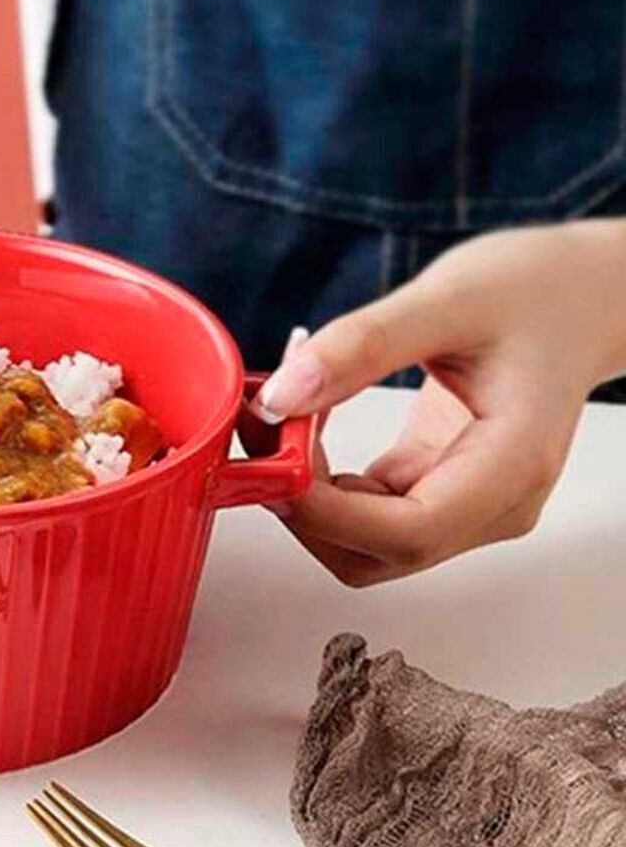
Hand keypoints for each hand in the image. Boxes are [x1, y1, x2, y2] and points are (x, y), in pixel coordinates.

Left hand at [253, 221, 625, 585]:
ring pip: (360, 542)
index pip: (407, 534)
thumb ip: (362, 346)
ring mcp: (465, 505)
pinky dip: (321, 476)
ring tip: (280, 416)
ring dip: (305, 493)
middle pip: (374, 554)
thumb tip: (282, 395)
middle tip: (265, 428)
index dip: (324, 511)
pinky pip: (364, 508)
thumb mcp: (448, 299)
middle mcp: (492, 505)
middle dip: (303, 506)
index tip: (272, 452)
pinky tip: (306, 418)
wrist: (581, 295)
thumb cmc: (538, 292)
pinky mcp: (437, 488)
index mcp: (512, 467)